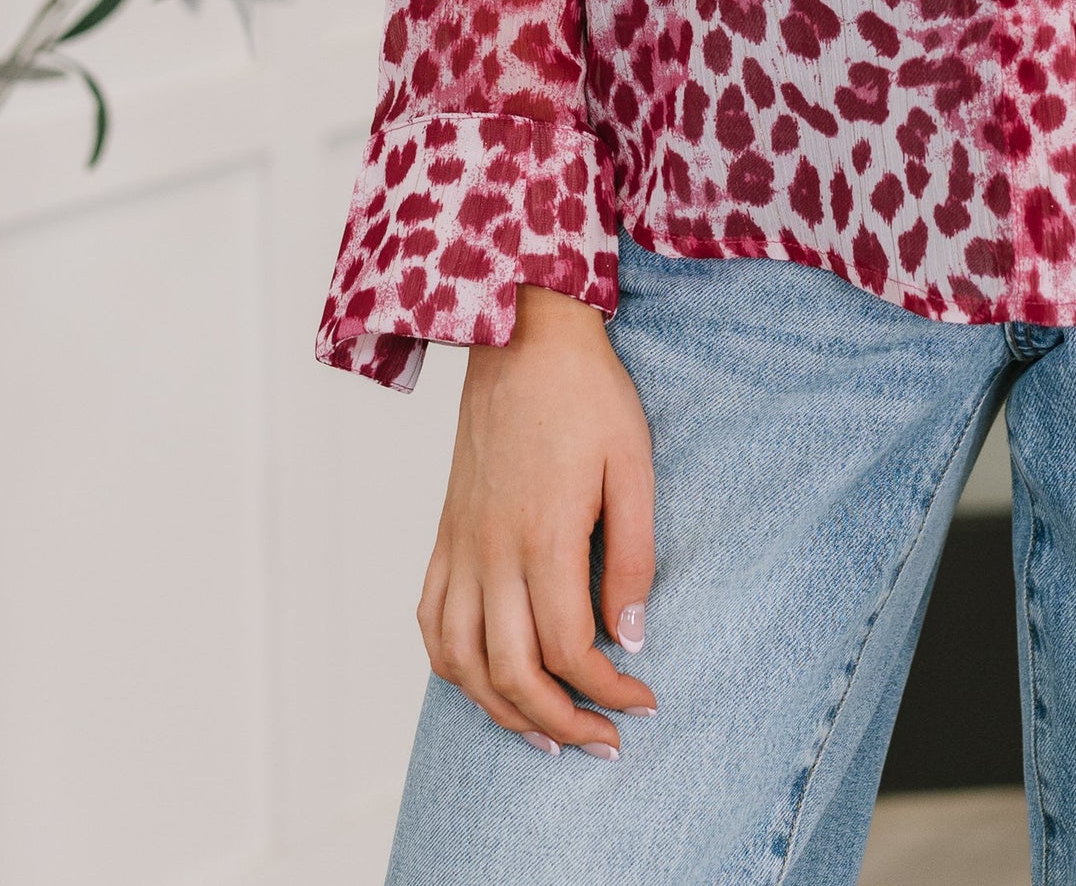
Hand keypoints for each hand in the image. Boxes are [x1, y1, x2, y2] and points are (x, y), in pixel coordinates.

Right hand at [418, 282, 659, 754]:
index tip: (643, 702)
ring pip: (461, 662)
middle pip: (512, 673)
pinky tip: (488, 681)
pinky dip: (455, 669)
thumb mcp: (632, 464)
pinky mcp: (445, 535)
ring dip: (504, 711)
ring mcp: (460, 545)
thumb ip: (633, 554)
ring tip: (549, 732)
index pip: (569, 650)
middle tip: (604, 741)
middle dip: (560, 723)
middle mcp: (492, 551)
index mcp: (544, 534)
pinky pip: (432, 622)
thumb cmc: (587, 393)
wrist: (520, 332)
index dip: (607, 691)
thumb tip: (632, 638)